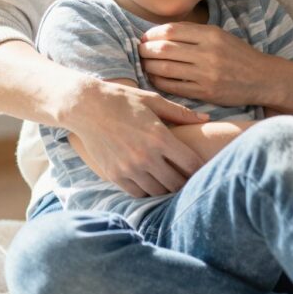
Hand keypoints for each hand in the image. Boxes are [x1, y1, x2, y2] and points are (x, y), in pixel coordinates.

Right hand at [58, 75, 206, 197]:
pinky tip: (152, 182)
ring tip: (171, 181)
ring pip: (158, 191)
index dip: (200, 169)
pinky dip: (148, 191)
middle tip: (189, 179)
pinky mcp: (114, 175)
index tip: (203, 169)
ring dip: (167, 188)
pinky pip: (138, 193)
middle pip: (177, 183)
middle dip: (186, 183)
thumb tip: (207, 119)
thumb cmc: (123, 100)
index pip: (191, 164)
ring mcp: (129, 168)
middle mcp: (145, 156)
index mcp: (159, 137)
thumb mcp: (153, 101)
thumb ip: (181, 113)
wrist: (86, 107)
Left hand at [138, 22, 273, 107]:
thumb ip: (194, 33)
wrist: (262, 78)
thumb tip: (162, 32)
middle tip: (140, 51)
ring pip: (165, 68)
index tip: (146, 37)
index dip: (153, 34)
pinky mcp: (205, 92)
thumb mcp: (220, 36)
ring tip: (145, 64)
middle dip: (146, 50)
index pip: (171, 31)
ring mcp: (206, 74)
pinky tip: (155, 77)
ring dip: (149, 66)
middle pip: (164, 49)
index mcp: (211, 35)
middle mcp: (207, 53)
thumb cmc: (238, 55)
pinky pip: (173, 86)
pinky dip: (159, 81)